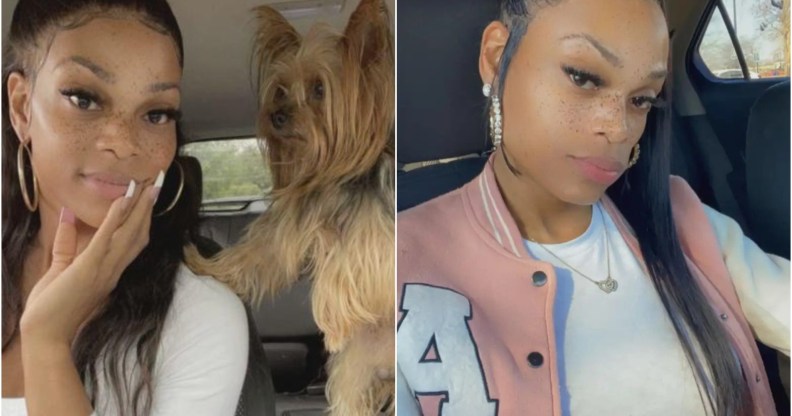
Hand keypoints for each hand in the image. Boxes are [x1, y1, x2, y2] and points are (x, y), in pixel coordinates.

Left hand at [19, 182, 159, 345]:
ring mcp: (104, 269)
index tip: (148, 197)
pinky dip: (116, 219)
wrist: (46, 335)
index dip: (142, 218)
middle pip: (138, 233)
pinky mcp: (89, 268)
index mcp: (109, 270)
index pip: (132, 241)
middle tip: (158, 183)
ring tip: (147, 186)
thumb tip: (67, 214)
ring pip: (128, 234)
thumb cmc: (51, 308)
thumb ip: (66, 242)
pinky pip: (105, 240)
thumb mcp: (58, 268)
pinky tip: (122, 201)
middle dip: (148, 207)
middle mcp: (113, 269)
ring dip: (139, 208)